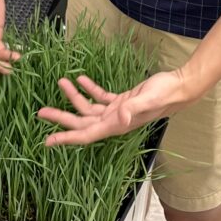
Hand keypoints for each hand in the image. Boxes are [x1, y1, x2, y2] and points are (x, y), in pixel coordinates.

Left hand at [37, 69, 187, 145]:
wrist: (180, 87)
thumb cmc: (165, 94)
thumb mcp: (148, 100)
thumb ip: (133, 109)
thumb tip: (121, 118)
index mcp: (116, 125)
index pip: (85, 134)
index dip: (66, 138)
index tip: (47, 141)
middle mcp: (114, 121)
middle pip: (81, 122)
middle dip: (61, 117)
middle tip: (40, 112)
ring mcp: (118, 111)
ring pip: (89, 107)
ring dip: (74, 97)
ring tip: (61, 81)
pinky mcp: (123, 100)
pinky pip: (101, 97)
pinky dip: (90, 89)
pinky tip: (81, 79)